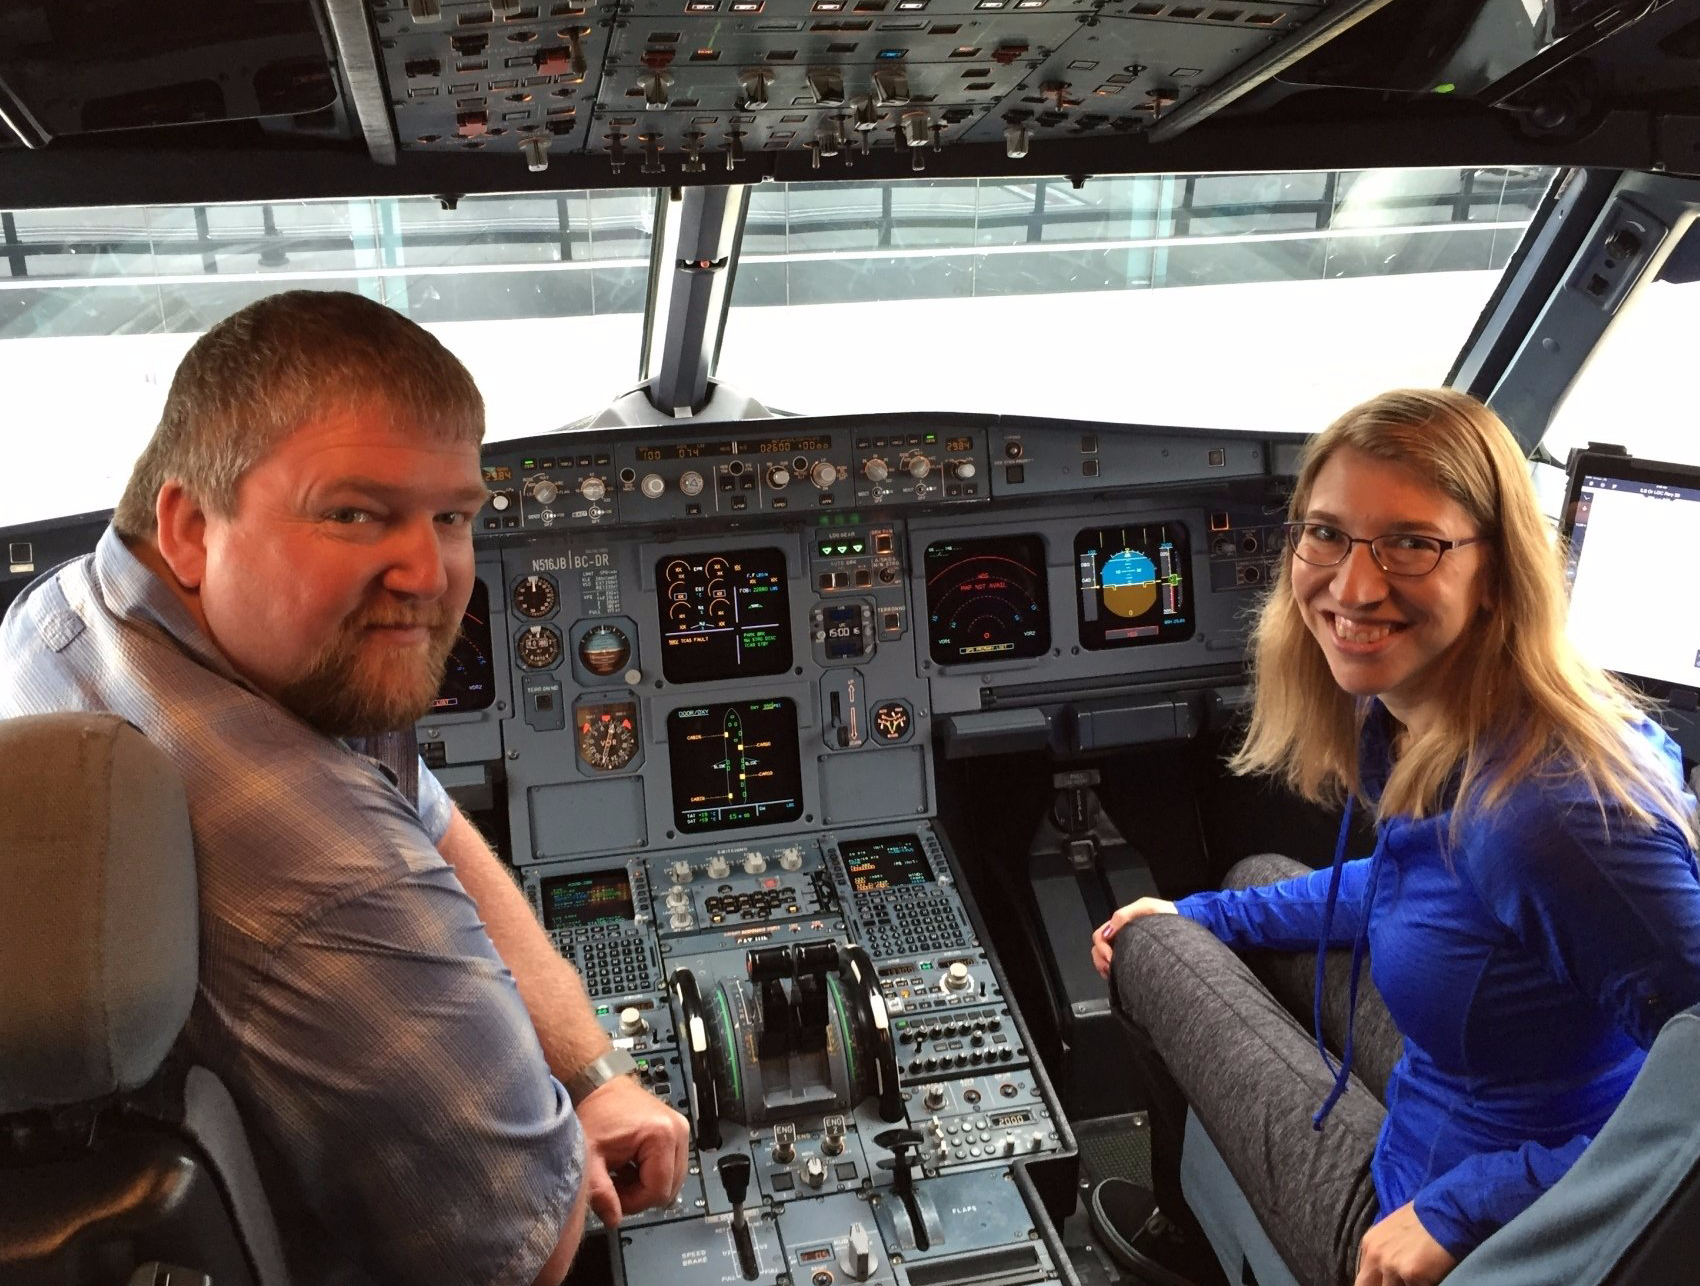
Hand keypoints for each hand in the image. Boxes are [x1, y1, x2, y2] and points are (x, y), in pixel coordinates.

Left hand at [573, 1073, 690, 1224]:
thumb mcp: (589, 1157)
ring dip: (647, 1184)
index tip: (613, 1194)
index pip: (659, 1191)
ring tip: (621, 1172)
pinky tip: (631, 1165)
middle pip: (669, 1188)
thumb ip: (600, 1192)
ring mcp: (681, 1130)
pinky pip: (671, 1167)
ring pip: (672, 1180)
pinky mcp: (677, 1131)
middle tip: (615, 1183)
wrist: (600, 1086)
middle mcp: (678, 1131)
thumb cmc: (595, 1113)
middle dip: (640, 1194)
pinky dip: (652, 1173)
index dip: (633, 1202)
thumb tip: (613, 1220)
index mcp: (662, 1136)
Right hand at [1091, 898, 1177, 977]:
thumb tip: (1107, 932)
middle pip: (1098, 950)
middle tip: (1111, 970)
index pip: (1100, 937)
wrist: (1186, 922)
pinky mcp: (1134, 960)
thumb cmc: (1167, 913)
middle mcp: (1120, 937)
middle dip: (1101, 961)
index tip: (1111, 958)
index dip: (1101, 948)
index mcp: (1120, 925)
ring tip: (1115, 975)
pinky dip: (1114, 973)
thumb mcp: (1146, 907)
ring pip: (1105, 961)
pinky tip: (1120, 977)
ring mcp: (1127, 949)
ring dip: (1105, 968)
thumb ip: (1124, 915)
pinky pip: (1117, 968)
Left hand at [1354, 1202, 1456, 1285]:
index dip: (1375, 1283)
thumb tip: (1382, 1271)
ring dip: (1405, 1284)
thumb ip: (1383, 1251)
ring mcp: (1392, 1267)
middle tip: (1398, 1282)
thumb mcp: (1391, 1231)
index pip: (1363, 1279)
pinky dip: (1421, 1284)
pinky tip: (1428, 1275)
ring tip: (1416, 1275)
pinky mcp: (1412, 1274)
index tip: (1383, 1283)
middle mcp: (1376, 1256)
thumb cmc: (1423, 1219)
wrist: (1447, 1212)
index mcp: (1370, 1245)